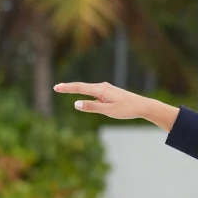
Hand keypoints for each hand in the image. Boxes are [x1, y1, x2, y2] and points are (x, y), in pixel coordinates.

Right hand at [53, 82, 178, 131]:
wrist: (142, 106)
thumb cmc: (126, 109)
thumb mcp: (108, 111)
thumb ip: (92, 107)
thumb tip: (76, 104)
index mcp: (101, 90)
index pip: (80, 88)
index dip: (67, 88)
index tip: (56, 87)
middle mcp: (102, 87)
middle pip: (82, 86)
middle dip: (69, 87)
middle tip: (56, 87)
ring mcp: (106, 89)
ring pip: (88, 89)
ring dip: (76, 89)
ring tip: (64, 89)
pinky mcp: (109, 92)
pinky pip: (94, 92)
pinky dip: (85, 93)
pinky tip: (83, 96)